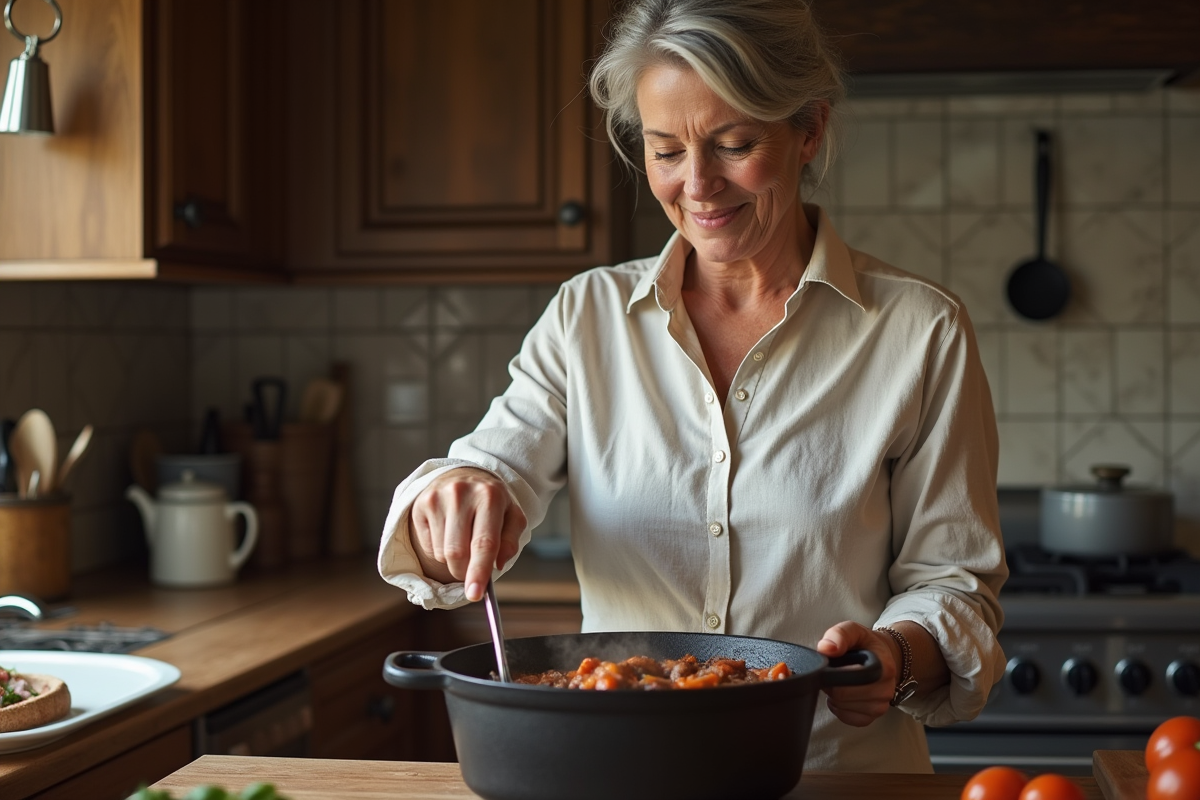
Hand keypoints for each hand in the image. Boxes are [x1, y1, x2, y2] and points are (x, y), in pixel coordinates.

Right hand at [408, 468, 526, 601]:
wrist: (463, 475)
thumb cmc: (491, 502)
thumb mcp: (511, 517)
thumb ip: (510, 542)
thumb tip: (497, 565)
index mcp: (490, 496)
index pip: (484, 542)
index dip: (479, 571)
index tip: (475, 594)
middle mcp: (461, 493)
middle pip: (458, 553)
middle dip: (465, 572)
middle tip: (472, 572)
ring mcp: (437, 497)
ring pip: (442, 553)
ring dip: (453, 560)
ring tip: (463, 541)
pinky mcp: (420, 504)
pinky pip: (428, 546)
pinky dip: (440, 549)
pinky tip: (448, 532)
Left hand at [816, 620, 899, 726]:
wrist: (883, 657)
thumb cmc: (866, 645)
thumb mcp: (854, 631)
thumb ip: (839, 634)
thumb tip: (826, 648)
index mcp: (883, 668)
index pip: (849, 679)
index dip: (834, 673)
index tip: (833, 664)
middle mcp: (885, 690)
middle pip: (842, 696)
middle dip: (832, 684)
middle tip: (835, 672)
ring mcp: (880, 706)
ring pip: (842, 708)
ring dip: (835, 696)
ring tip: (841, 681)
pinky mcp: (872, 717)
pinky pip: (846, 718)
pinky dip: (840, 708)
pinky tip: (843, 695)